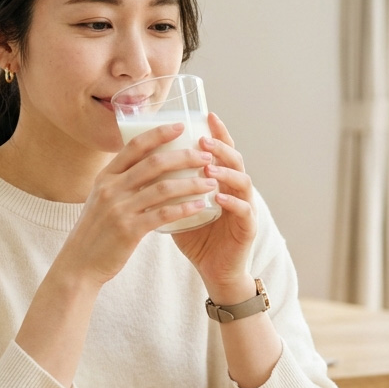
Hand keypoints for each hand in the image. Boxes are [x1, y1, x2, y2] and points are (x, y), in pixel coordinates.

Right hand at [55, 122, 219, 286]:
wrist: (79, 263)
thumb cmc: (96, 231)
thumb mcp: (101, 199)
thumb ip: (121, 182)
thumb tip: (148, 165)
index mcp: (105, 177)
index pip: (134, 145)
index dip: (159, 133)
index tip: (180, 126)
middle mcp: (111, 188)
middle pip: (154, 163)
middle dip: (184, 157)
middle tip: (205, 157)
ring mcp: (119, 209)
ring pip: (163, 188)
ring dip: (191, 183)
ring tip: (210, 182)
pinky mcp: (129, 230)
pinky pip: (163, 214)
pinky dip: (184, 208)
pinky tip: (200, 206)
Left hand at [171, 112, 257, 294]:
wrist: (214, 272)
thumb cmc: (197, 238)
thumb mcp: (179, 207)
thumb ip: (168, 187)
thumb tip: (140, 166)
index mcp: (221, 182)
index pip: (222, 151)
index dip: (218, 133)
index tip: (207, 115)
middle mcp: (237, 190)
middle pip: (235, 160)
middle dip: (220, 147)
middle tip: (203, 139)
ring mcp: (246, 208)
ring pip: (243, 181)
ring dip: (226, 171)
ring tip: (208, 166)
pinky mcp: (248, 228)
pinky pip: (244, 211)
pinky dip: (231, 202)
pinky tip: (218, 197)